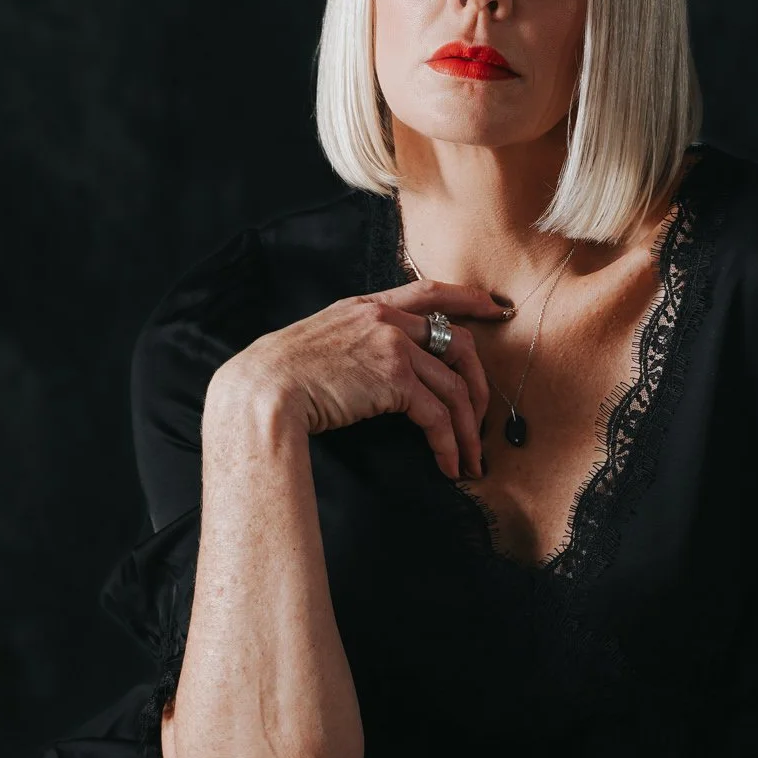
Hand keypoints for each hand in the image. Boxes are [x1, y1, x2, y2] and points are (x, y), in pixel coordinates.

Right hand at [209, 279, 508, 482]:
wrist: (261, 389)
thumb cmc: (278, 376)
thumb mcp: (319, 341)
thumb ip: (353, 344)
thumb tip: (373, 371)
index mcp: (367, 307)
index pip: (429, 292)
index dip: (468, 299)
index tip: (495, 308)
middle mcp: (386, 320)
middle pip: (459, 343)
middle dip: (480, 385)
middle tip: (483, 419)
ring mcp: (393, 347)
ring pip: (455, 387)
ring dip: (469, 429)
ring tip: (472, 459)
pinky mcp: (395, 380)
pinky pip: (438, 416)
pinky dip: (449, 444)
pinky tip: (449, 464)